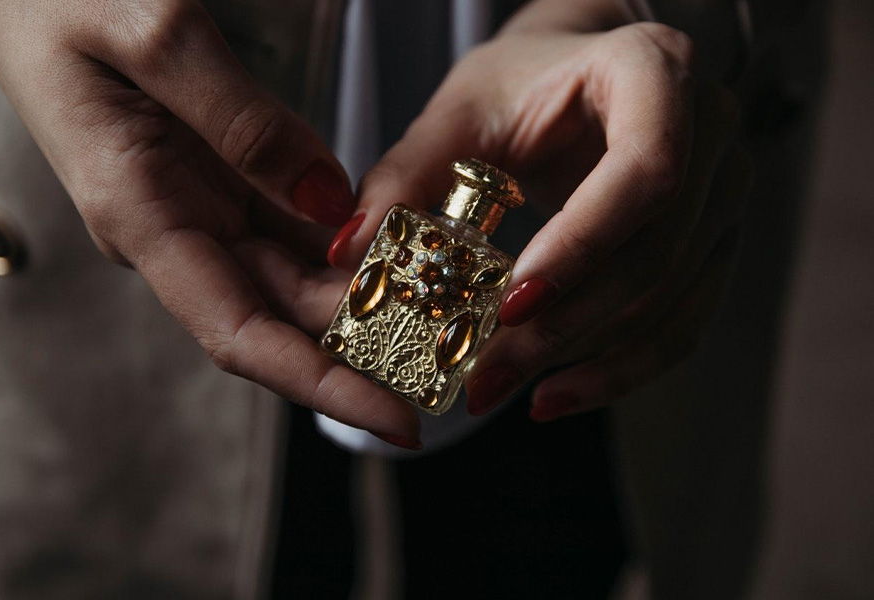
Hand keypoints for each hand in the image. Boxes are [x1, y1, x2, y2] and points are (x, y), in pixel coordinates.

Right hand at [0, 0, 420, 443]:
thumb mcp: (154, 34)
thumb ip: (244, 122)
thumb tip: (328, 201)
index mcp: (141, 213)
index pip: (241, 332)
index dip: (322, 383)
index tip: (396, 420)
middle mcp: (174, 228)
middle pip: (283, 314)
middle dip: (365, 348)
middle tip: (451, 364)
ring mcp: (200, 204)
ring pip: (296, 276)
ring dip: (366, 300)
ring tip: (444, 318)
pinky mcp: (220, 175)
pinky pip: (294, 226)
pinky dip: (348, 245)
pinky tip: (401, 253)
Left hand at [329, 22, 750, 420]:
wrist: (583, 79)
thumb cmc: (522, 83)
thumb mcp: (460, 113)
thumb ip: (407, 176)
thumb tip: (351, 255)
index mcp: (656, 72)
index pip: (644, 170)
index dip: (582, 244)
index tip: (508, 305)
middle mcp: (711, 136)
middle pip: (654, 253)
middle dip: (562, 326)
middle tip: (483, 374)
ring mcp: (722, 197)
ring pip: (668, 303)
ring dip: (581, 359)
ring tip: (499, 389)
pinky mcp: (710, 248)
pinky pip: (680, 326)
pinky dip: (618, 370)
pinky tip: (556, 394)